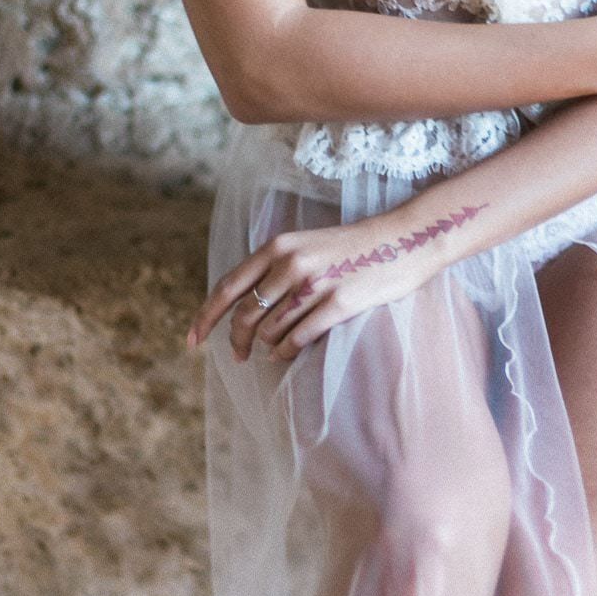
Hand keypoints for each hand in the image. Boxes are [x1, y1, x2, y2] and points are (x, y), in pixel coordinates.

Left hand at [184, 199, 485, 363]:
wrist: (404, 240)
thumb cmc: (354, 247)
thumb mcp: (307, 245)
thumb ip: (275, 267)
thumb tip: (244, 306)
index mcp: (279, 246)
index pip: (228, 286)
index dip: (206, 317)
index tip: (193, 340)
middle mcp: (292, 263)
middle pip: (247, 314)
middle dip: (237, 340)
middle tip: (239, 356)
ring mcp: (315, 284)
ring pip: (272, 330)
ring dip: (267, 346)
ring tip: (272, 350)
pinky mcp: (339, 303)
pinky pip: (299, 338)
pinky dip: (286, 352)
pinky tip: (285, 354)